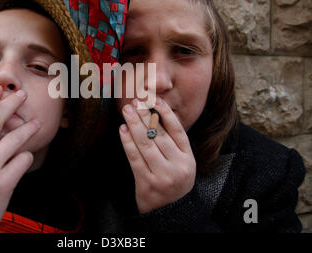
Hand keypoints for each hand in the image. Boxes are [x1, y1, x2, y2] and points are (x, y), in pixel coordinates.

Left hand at [119, 98, 195, 213]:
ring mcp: (163, 176)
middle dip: (144, 115)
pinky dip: (127, 142)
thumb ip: (171, 141)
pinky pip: (135, 158)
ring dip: (134, 124)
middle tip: (134, 102)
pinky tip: (123, 130)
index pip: (177, 129)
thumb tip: (153, 112)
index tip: (154, 99)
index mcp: (188, 158)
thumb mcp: (181, 161)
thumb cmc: (173, 179)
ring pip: (146, 144)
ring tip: (126, 111)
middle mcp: (178, 166)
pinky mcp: (147, 184)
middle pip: (158, 134)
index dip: (165, 112)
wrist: (170, 211)